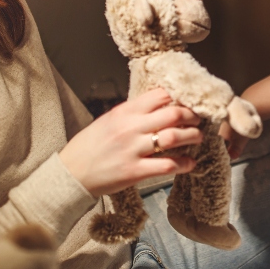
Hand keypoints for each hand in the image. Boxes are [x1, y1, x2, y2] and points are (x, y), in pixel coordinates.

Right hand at [59, 88, 202, 196]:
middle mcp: (130, 128)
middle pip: (173, 113)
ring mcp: (133, 149)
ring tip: (198, 137)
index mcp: (123, 112)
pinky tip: (190, 164)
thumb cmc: (89, 147)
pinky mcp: (135, 171)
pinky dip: (184, 164)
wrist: (71, 173)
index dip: (178, 97)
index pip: (159, 95)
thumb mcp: (108, 121)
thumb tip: (156, 106)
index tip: (188, 102)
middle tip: (199, 119)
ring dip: (192, 136)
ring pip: (173, 137)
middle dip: (192, 115)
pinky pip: (167, 165)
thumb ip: (131, 113)